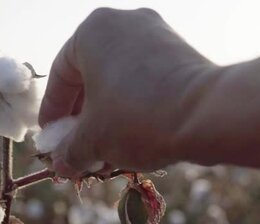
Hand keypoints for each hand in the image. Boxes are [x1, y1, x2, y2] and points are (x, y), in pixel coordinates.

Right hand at [38, 8, 216, 176]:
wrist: (207, 115)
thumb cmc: (137, 119)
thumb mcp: (92, 140)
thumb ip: (68, 151)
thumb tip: (61, 165)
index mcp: (93, 31)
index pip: (60, 76)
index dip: (52, 113)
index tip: (51, 140)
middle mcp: (124, 22)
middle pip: (91, 77)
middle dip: (82, 119)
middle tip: (77, 149)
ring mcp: (157, 34)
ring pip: (119, 81)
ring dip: (107, 118)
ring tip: (104, 152)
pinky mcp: (181, 53)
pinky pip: (144, 81)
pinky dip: (132, 108)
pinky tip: (132, 140)